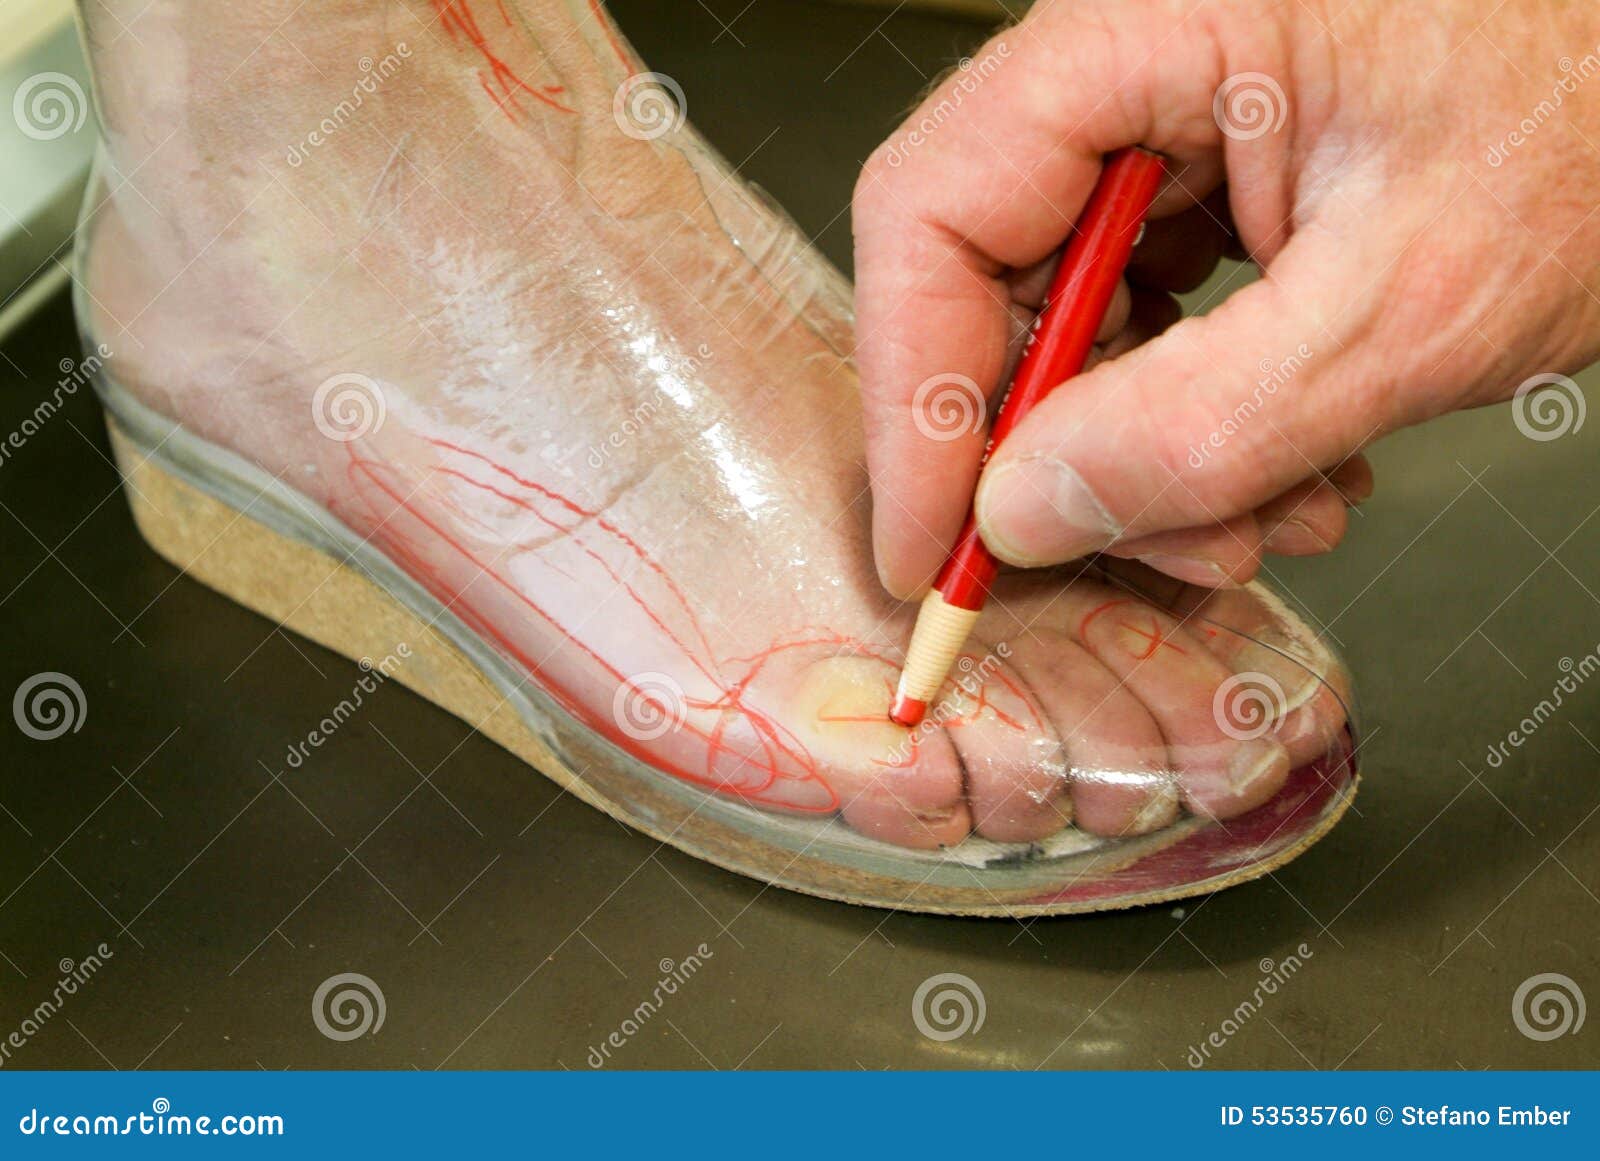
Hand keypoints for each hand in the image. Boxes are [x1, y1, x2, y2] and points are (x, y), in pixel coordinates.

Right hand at [853, 0, 1599, 596]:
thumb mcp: (1404, 304)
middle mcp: (1133, 63)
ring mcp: (1171, 126)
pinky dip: (1197, 426)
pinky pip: (1144, 326)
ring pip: (1070, 326)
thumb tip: (1025, 513)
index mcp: (1148, 25)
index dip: (916, 395)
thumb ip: (1201, 424)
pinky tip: (1285, 470)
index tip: (931, 546)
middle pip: (989, 281)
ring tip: (1260, 521)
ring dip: (1145, 461)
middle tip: (1121, 554)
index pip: (936, 209)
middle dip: (1056, 451)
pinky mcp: (1212, 185)